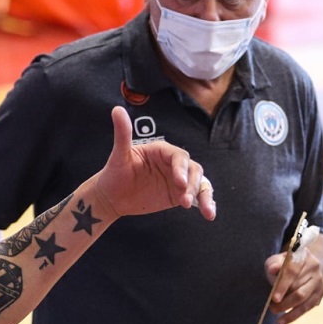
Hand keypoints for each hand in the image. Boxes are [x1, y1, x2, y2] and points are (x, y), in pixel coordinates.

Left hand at [94, 107, 215, 220]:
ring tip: (206, 211)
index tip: (179, 182)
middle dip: (193, 185)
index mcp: (162, 150)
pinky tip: (209, 214)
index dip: (181, 169)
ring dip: (204, 195)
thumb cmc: (114, 173)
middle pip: (193, 170)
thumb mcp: (119, 155)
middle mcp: (173, 163)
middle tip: (184, 200)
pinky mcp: (179, 194)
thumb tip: (117, 109)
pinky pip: (197, 196)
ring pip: (199, 183)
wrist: (113, 196)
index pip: (178, 156)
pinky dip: (206, 203)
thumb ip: (122, 134)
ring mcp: (178, 179)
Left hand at [266, 241, 322, 323]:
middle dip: (284, 301)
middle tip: (271, 308)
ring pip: (304, 300)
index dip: (283, 285)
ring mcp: (320, 280)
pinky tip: (283, 320)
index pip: (292, 271)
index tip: (274, 298)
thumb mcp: (276, 260)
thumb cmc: (283, 264)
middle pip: (298, 288)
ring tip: (275, 314)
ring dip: (289, 311)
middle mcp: (315, 267)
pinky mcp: (321, 292)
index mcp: (303, 255)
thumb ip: (274, 264)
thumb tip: (273, 269)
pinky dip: (294, 315)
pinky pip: (308, 307)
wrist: (300, 267)